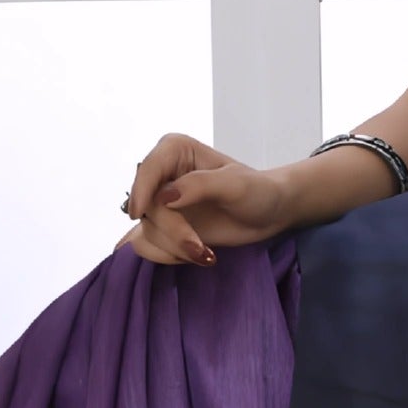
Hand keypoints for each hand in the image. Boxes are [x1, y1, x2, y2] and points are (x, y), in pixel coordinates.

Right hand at [123, 132, 294, 266]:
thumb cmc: (257, 191)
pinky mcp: (163, 227)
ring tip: (204, 252)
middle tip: (201, 248)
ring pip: (145, 231)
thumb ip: (201, 185)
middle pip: (147, 207)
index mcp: (175, 151)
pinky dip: (168, 256)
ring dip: (173, 248)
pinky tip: (194, 254)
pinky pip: (146, 246)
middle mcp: (162, 175)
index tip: (139, 214)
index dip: (140, 190)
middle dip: (172, 232)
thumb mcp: (235, 184)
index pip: (147, 168)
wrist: (268, 215)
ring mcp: (160, 204)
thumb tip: (166, 197)